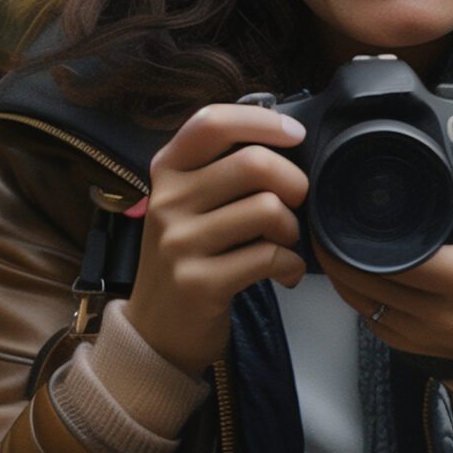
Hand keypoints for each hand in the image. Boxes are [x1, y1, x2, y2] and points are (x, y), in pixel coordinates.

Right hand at [123, 103, 310, 374]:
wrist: (155, 331)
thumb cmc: (189, 259)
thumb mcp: (188, 206)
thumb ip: (221, 171)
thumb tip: (284, 140)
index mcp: (167, 172)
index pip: (211, 123)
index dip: (262, 121)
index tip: (295, 134)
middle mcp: (167, 201)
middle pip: (253, 163)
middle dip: (294, 182)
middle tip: (297, 203)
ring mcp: (180, 243)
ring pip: (267, 209)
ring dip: (292, 229)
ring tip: (284, 244)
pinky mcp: (199, 282)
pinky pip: (269, 256)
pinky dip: (290, 265)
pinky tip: (284, 273)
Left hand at [321, 164, 452, 365]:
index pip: (390, 260)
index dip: (353, 242)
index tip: (335, 220)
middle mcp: (440, 312)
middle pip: (365, 284)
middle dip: (335, 257)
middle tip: (322, 229)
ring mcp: (426, 335)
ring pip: (362, 306)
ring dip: (340, 280)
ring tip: (329, 251)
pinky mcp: (417, 348)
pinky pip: (373, 324)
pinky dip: (358, 301)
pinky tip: (353, 280)